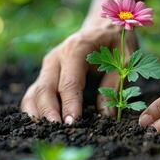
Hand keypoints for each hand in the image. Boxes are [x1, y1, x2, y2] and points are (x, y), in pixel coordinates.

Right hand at [21, 22, 137, 123]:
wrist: (102, 27)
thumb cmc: (115, 43)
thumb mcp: (124, 59)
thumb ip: (114, 84)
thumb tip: (106, 114)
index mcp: (76, 49)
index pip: (69, 82)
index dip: (70, 105)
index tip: (73, 124)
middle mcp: (57, 57)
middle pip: (45, 88)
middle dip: (49, 113)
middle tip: (58, 132)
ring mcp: (48, 66)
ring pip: (35, 92)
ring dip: (37, 113)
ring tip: (46, 133)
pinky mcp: (46, 74)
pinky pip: (34, 93)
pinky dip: (34, 109)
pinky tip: (40, 124)